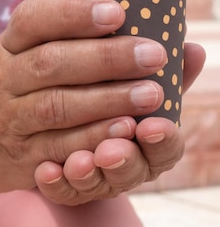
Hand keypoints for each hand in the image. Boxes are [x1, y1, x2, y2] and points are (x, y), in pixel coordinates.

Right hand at [0, 0, 204, 204]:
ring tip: (151, 94)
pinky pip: (58, 144)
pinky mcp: (22, 152)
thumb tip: (188, 49)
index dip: (71, 13)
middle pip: (48, 62)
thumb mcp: (57, 58)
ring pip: (55, 105)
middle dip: (104, 58)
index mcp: (13, 42)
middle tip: (154, 55)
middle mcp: (5, 75)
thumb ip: (112, 46)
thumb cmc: (42, 88)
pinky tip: (126, 127)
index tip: (117, 12)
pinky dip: (94, 135)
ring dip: (106, 99)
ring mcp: (9, 115)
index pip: (31, 17)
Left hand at [34, 43, 205, 204]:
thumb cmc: (108, 90)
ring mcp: (91, 177)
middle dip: (124, 157)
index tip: (152, 125)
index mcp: (149, 141)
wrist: (55, 118)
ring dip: (87, 170)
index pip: (165, 149)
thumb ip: (164, 71)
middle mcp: (122, 164)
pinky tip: (45, 170)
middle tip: (117, 137)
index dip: (162, 141)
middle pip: (127, 168)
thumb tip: (192, 48)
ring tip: (80, 160)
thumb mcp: (134, 78)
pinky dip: (54, 183)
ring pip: (93, 182)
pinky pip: (58, 190)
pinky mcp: (58, 184)